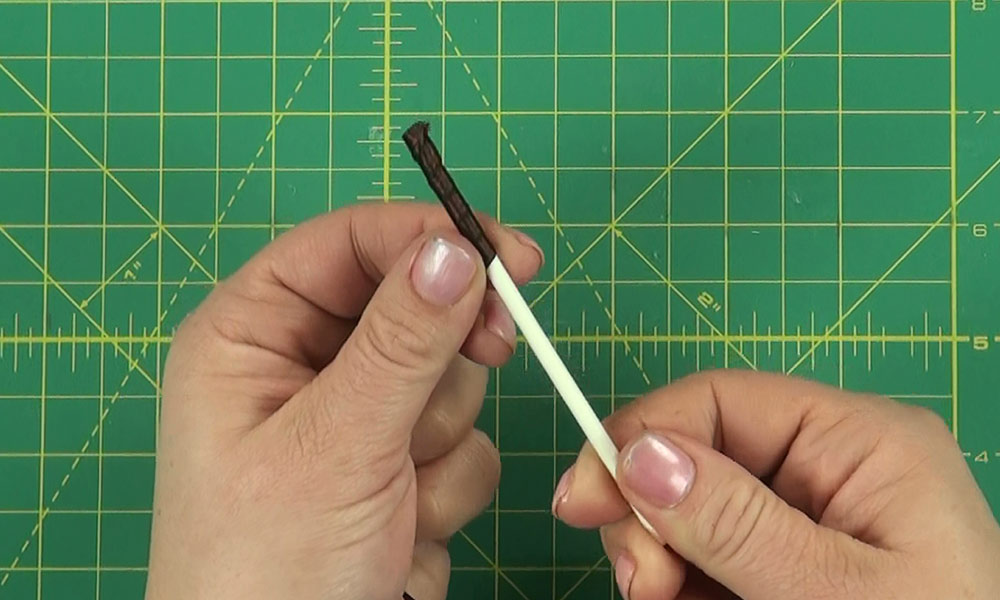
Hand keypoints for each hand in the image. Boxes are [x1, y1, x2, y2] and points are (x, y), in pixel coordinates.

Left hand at [145, 203, 542, 599]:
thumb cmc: (264, 573)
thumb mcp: (331, 446)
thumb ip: (400, 343)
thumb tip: (455, 250)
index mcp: (252, 334)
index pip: (350, 243)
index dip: (429, 238)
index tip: (509, 258)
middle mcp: (304, 367)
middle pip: (413, 303)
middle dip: (447, 348)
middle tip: (492, 350)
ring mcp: (357, 421)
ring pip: (450, 376)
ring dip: (439, 436)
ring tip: (395, 490)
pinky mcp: (399, 468)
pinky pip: (464, 441)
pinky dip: (449, 486)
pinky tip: (404, 526)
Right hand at [552, 370, 999, 599]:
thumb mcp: (835, 591)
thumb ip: (737, 524)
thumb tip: (639, 455)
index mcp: (859, 442)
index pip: (722, 400)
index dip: (642, 436)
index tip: (584, 501)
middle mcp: (826, 470)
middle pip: (695, 456)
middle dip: (649, 514)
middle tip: (643, 586)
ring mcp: (801, 525)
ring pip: (688, 513)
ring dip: (658, 558)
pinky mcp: (784, 572)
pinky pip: (704, 559)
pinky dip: (679, 585)